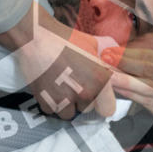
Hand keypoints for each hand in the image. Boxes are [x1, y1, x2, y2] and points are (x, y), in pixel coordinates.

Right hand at [0, 3, 116, 118]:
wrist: (36, 38)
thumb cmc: (65, 38)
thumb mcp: (92, 43)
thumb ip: (107, 57)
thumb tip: (116, 62)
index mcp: (100, 80)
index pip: (108, 109)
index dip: (102, 103)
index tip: (96, 96)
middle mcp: (84, 93)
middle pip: (87, 109)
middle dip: (81, 100)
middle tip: (73, 84)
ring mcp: (64, 99)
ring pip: (69, 113)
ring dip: (66, 104)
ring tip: (60, 87)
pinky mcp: (46, 101)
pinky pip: (52, 111)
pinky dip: (50, 103)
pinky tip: (49, 88)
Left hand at [103, 48, 152, 123]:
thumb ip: (150, 54)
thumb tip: (122, 50)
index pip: (149, 55)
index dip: (129, 53)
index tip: (111, 51)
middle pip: (147, 68)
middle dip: (124, 63)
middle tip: (105, 59)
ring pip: (145, 85)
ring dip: (124, 80)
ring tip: (107, 75)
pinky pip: (143, 99)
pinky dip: (128, 93)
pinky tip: (116, 89)